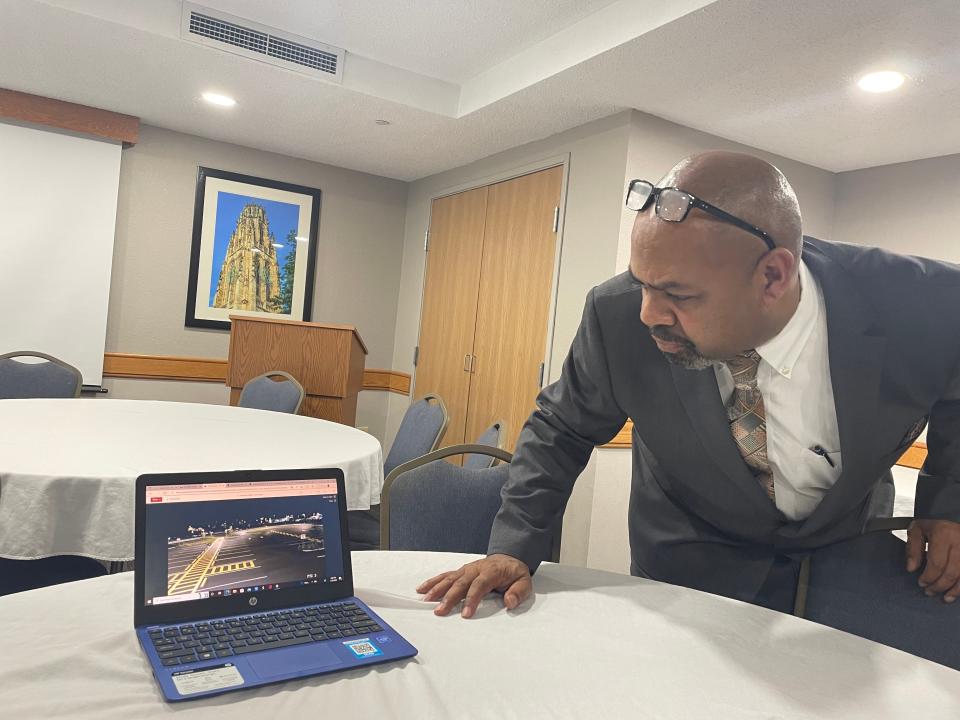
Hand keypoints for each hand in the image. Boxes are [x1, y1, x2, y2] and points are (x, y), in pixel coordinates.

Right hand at [416, 554, 531, 617]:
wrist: (509, 557)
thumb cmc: (514, 573)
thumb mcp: (524, 582)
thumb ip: (518, 592)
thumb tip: (509, 602)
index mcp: (491, 572)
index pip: (479, 585)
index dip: (472, 599)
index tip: (466, 614)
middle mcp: (476, 569)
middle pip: (460, 583)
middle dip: (449, 597)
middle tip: (440, 611)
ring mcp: (466, 569)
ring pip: (450, 578)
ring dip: (437, 589)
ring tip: (427, 600)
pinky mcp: (460, 571)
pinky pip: (445, 575)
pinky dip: (433, 581)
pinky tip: (422, 589)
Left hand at [906, 519, 959, 601]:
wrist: (954, 519)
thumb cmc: (935, 527)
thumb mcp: (918, 530)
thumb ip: (913, 549)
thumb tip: (911, 568)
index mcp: (943, 534)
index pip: (936, 563)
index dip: (928, 577)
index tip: (921, 583)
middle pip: (950, 572)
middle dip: (938, 585)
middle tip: (929, 591)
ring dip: (953, 590)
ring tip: (943, 596)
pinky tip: (955, 593)